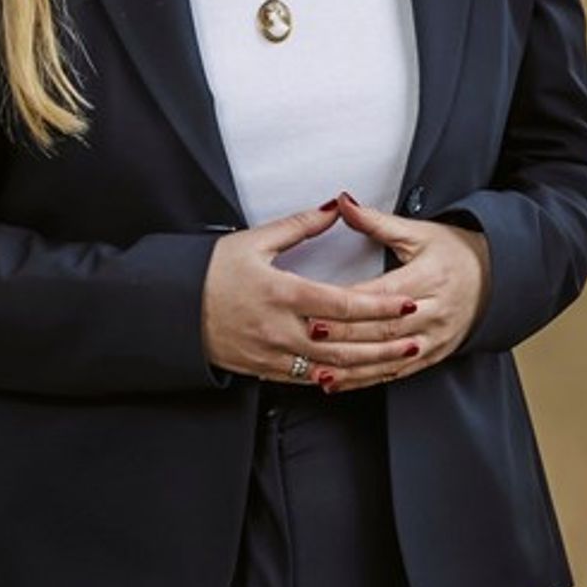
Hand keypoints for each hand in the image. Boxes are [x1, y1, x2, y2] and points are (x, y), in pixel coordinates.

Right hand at [201, 204, 417, 383]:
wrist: (170, 310)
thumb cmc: (211, 271)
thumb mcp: (253, 241)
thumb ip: (300, 226)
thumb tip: (335, 206)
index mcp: (282, 293)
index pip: (342, 304)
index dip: (379, 306)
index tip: (407, 303)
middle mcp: (280, 329)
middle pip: (344, 342)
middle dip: (384, 343)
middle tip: (417, 338)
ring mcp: (271, 354)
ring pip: (331, 368)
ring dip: (368, 365)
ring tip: (399, 359)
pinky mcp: (263, 369)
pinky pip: (308, 379)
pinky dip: (339, 378)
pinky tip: (360, 373)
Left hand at [312, 191, 491, 391]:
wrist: (496, 277)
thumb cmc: (454, 252)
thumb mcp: (419, 232)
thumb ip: (377, 222)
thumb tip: (343, 202)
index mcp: (428, 278)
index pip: (381, 294)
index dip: (348, 302)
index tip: (316, 304)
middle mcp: (433, 313)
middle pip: (382, 330)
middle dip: (343, 336)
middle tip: (307, 336)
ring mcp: (434, 338)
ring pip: (387, 358)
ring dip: (350, 367)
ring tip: (316, 370)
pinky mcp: (433, 356)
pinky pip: (395, 373)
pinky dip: (364, 379)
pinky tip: (338, 383)